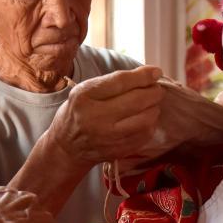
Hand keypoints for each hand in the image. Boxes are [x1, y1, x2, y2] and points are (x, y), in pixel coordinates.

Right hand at [49, 66, 164, 164]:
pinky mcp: (118, 151)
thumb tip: (149, 74)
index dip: (143, 76)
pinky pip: (145, 134)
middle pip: (137, 100)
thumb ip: (112, 82)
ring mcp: (107, 138)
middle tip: (156, 89)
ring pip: (146, 119)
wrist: (66, 147)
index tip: (156, 72)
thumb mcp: (84, 91)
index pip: (120, 82)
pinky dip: (150, 124)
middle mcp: (95, 118)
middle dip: (154, 91)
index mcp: (84, 97)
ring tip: (150, 104)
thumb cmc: (78, 112)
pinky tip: (144, 119)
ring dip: (154, 108)